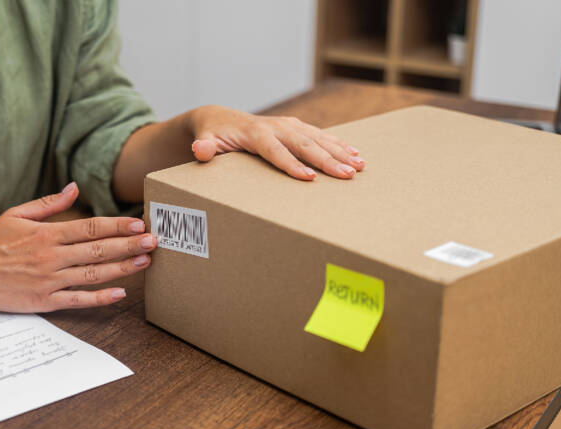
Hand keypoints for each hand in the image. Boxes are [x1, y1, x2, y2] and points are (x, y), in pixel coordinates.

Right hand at [0, 183, 155, 312]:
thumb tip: (74, 187)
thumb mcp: (17, 214)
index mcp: (46, 234)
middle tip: (154, 241)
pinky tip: (120, 293)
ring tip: (145, 262)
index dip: (117, 226)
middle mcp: (51, 257)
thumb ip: (48, 203)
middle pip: (98, 250)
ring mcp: (49, 280)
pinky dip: (99, 298)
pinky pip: (77, 300)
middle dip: (129, 245)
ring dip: (122, 269)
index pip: (90, 228)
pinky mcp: (44, 301)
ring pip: (92, 274)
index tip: (138, 223)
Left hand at [188, 105, 364, 179]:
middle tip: (347, 175)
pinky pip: (319, 136)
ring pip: (317, 138)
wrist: (218, 118)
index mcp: (255, 133)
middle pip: (304, 144)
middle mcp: (275, 126)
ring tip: (359, 166)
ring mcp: (287, 125)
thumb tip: (201, 150)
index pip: (275, 151)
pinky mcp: (295, 127)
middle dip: (327, 160)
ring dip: (339, 152)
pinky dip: (338, 144)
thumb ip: (204, 147)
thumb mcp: (204, 140)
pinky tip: (355, 154)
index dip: (292, 164)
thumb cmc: (212, 135)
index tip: (310, 178)